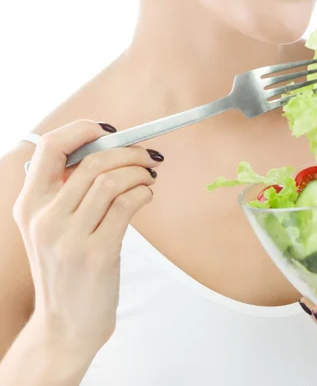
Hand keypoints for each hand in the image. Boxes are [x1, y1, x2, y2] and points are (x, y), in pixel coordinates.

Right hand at [13, 120, 163, 354]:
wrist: (65, 326)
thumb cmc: (65, 269)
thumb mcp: (51, 228)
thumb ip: (67, 190)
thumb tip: (108, 148)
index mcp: (28, 205)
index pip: (48, 147)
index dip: (81, 129)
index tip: (108, 130)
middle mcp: (44, 218)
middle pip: (91, 161)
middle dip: (127, 151)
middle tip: (146, 156)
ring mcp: (68, 238)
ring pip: (110, 180)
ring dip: (138, 171)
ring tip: (149, 175)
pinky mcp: (97, 254)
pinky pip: (126, 204)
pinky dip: (143, 192)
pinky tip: (147, 194)